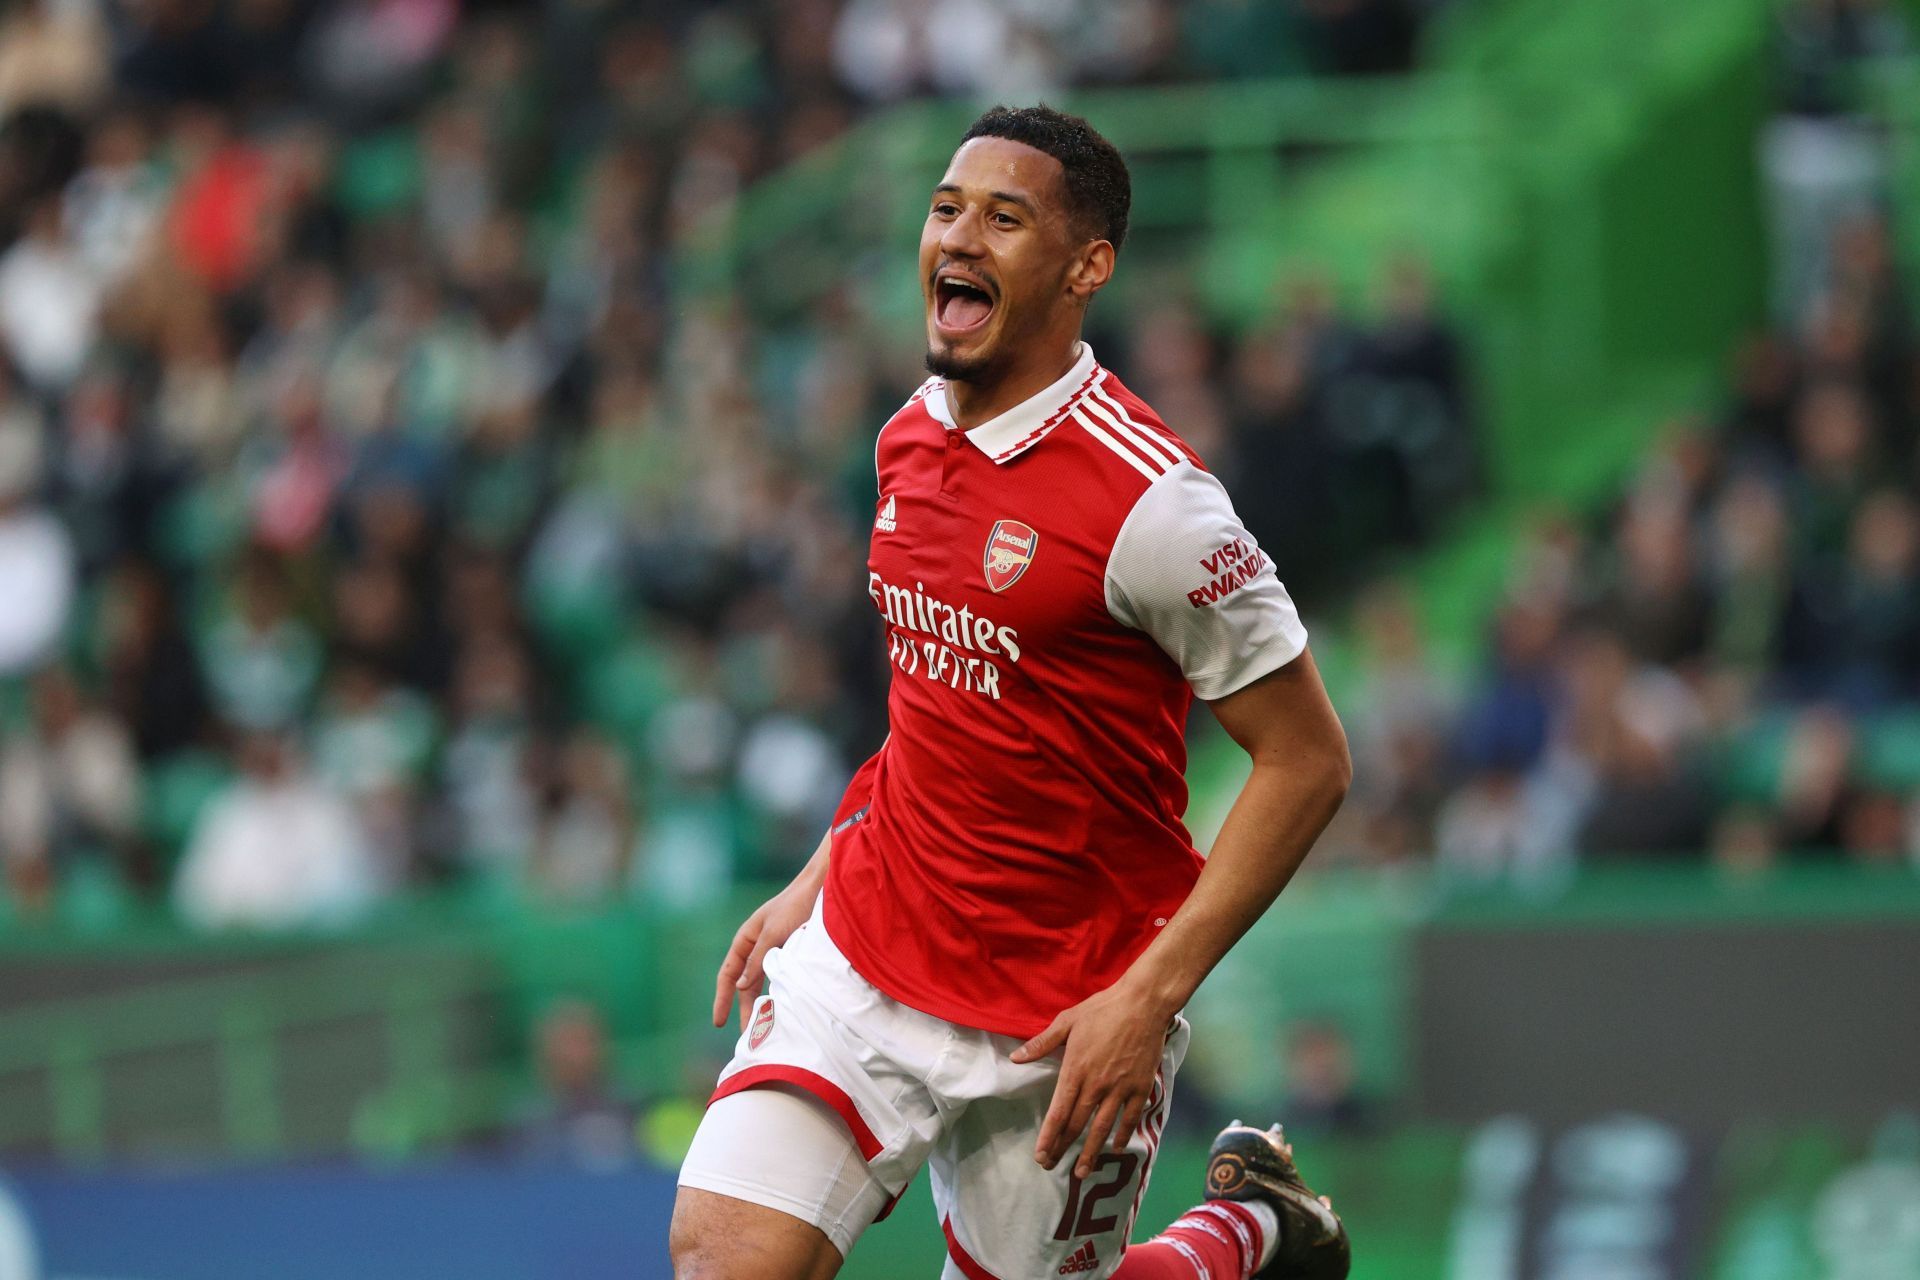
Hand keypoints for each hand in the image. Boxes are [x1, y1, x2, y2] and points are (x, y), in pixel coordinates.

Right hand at [711, 880, 817, 1029]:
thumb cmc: (795, 905)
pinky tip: (786, 1010)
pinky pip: (782, 979)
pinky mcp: (794, 954)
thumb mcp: (773, 932)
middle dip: (746, 1010)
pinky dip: (781, 995)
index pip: (727, 975)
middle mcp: (758, 948)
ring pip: (765, 985)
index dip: (721, 999)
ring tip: (767, 1029)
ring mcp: (776, 952)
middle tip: (748, 1038)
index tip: (718, 1023)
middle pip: (746, 985)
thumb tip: (740, 988)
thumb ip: (758, 960)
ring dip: (765, 1005)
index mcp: (746, 940)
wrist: (822, 887)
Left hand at [1011, 980, 1169, 1178]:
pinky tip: (1117, 1148)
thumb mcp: (1067, 1021)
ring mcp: (1120, 1089)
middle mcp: (1097, 1085)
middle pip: (1077, 1125)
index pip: (1059, 1112)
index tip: (1041, 1155)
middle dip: (1063, 1148)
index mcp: (1075, 1070)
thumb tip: (1016, 1058)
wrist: (1143, 1004)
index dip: (1049, 1137)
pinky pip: (1130, 1118)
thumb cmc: (1102, 1009)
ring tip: (1082, 1172)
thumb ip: (1042, 1043)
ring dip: (1091, 1152)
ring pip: (1103, 1128)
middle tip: (1052, 1166)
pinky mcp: (1140, 1087)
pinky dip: (1123, 1135)